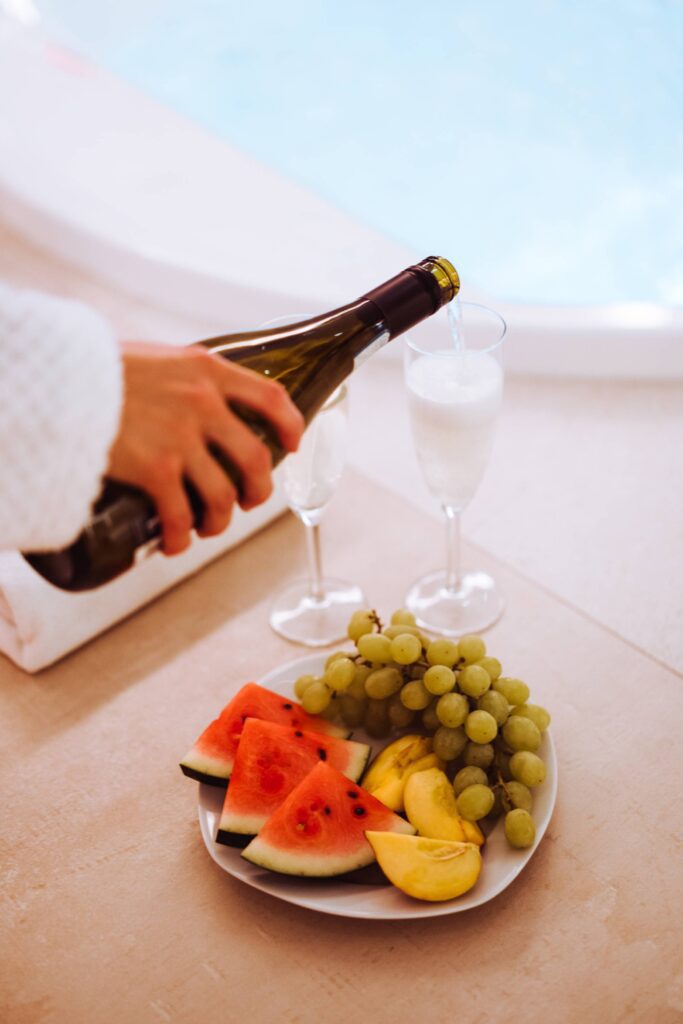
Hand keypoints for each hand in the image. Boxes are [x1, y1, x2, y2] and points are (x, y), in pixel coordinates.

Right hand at [107, 342, 303, 554]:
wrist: (57, 380)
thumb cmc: (98, 369)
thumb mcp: (156, 359)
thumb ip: (184, 379)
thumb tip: (201, 402)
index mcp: (206, 370)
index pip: (271, 398)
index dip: (291, 426)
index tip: (293, 444)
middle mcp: (202, 402)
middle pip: (256, 458)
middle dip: (258, 490)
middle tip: (249, 501)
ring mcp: (180, 437)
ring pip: (224, 495)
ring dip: (220, 520)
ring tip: (208, 527)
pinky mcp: (155, 468)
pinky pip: (180, 515)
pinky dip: (180, 537)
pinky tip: (173, 543)